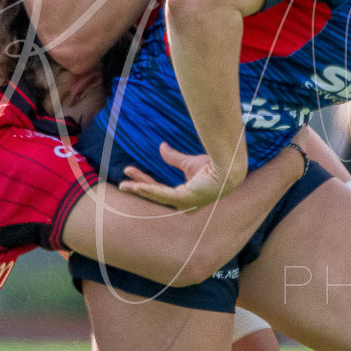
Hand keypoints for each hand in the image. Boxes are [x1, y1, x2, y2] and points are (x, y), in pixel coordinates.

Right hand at [118, 142, 242, 209]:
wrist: (227, 167)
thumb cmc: (213, 167)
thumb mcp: (188, 163)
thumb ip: (173, 158)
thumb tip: (161, 146)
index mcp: (183, 198)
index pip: (160, 190)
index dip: (145, 181)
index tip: (132, 170)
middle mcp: (182, 204)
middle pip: (155, 196)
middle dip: (138, 187)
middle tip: (122, 183)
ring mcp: (184, 203)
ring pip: (156, 196)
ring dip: (139, 189)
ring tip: (124, 185)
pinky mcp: (185, 198)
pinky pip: (163, 194)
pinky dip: (149, 190)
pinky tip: (137, 186)